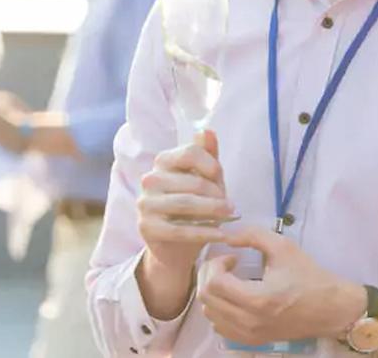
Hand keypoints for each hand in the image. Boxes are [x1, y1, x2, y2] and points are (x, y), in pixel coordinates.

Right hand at [135, 130, 234, 318]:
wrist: (175, 246)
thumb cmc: (193, 207)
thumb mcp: (204, 180)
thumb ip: (207, 156)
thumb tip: (207, 130)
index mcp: (163, 161)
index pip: (189, 153)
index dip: (210, 165)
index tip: (221, 178)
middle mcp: (150, 179)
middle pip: (191, 182)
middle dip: (216, 194)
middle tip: (232, 206)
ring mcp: (145, 203)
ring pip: (186, 204)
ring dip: (213, 212)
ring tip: (230, 216)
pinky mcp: (146, 227)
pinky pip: (180, 229)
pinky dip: (204, 233)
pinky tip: (220, 235)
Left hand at [200, 226, 365, 345]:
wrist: (330, 309)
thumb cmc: (309, 276)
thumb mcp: (283, 247)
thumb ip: (253, 235)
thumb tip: (227, 235)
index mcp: (257, 299)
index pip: (214, 284)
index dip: (215, 264)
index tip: (231, 257)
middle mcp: (249, 321)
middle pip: (206, 300)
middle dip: (209, 276)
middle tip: (226, 265)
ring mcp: (249, 335)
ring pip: (209, 314)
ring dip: (212, 292)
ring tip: (229, 280)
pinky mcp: (251, 340)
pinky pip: (219, 327)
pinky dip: (218, 310)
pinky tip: (233, 297)